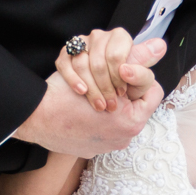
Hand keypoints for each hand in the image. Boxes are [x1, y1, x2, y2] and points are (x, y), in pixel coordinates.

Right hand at [13, 39, 166, 157]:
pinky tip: (81, 108)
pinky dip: (94, 118)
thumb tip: (160, 45)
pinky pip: (102, 130)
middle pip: (135, 104)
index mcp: (132, 121)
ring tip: (89, 95)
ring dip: (107, 101)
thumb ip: (134, 60)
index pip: (152, 91)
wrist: (35, 119)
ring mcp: (107, 146)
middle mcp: (123, 138)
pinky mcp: (90, 149)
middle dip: (121, 89)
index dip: (138, 76)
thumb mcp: (103, 70)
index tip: (122, 72)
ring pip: (118, 116)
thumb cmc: (65, 96)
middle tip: (104, 82)